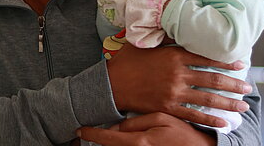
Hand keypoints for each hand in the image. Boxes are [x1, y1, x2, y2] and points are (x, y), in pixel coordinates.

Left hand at [77, 112, 215, 145]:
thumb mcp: (161, 120)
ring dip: (109, 143)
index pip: (107, 139)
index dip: (91, 134)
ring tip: (101, 135)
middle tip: (86, 133)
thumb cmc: (183, 133)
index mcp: (139, 142)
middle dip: (98, 140)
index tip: (79, 130)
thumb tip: (116, 128)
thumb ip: (136, 123)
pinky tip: (119, 138)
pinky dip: (120, 145)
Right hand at [107, 44, 251, 127]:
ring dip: (228, 103)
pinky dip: (210, 119)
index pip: (206, 58)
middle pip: (212, 80)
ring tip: (243, 106)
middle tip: (247, 87)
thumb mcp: (146, 43)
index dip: (226, 61)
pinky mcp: (168, 107)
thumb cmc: (127, 61)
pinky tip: (224, 122)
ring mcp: (174, 92)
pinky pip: (194, 115)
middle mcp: (177, 74)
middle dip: (233, 84)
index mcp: (173, 56)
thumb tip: (180, 29)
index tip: (240, 64)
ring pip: (207, 99)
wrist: (111, 84)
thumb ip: (165, 38)